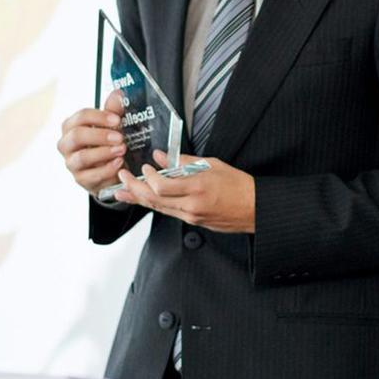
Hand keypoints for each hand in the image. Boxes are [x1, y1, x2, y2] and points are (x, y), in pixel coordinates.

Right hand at [56, 90, 126, 193]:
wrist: (110, 170)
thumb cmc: (107, 144)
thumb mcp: (112, 127)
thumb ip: (113, 111)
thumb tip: (118, 93)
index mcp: (72, 127)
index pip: (79, 117)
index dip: (99, 117)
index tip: (117, 120)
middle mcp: (67, 144)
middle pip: (77, 136)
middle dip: (100, 135)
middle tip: (120, 136)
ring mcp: (71, 163)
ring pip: (82, 157)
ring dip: (104, 153)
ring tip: (122, 150)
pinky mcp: (80, 179)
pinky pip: (91, 175)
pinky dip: (107, 169)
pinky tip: (119, 163)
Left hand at [115, 150, 256, 232]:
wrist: (255, 209)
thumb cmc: (239, 185)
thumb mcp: (213, 165)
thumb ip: (184, 161)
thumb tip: (162, 156)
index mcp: (197, 188)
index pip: (162, 186)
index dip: (148, 178)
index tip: (145, 167)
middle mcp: (191, 205)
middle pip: (154, 200)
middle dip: (134, 188)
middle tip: (122, 178)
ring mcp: (191, 216)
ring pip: (158, 208)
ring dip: (138, 199)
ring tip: (123, 191)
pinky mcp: (193, 222)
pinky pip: (168, 212)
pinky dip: (155, 204)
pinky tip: (146, 199)